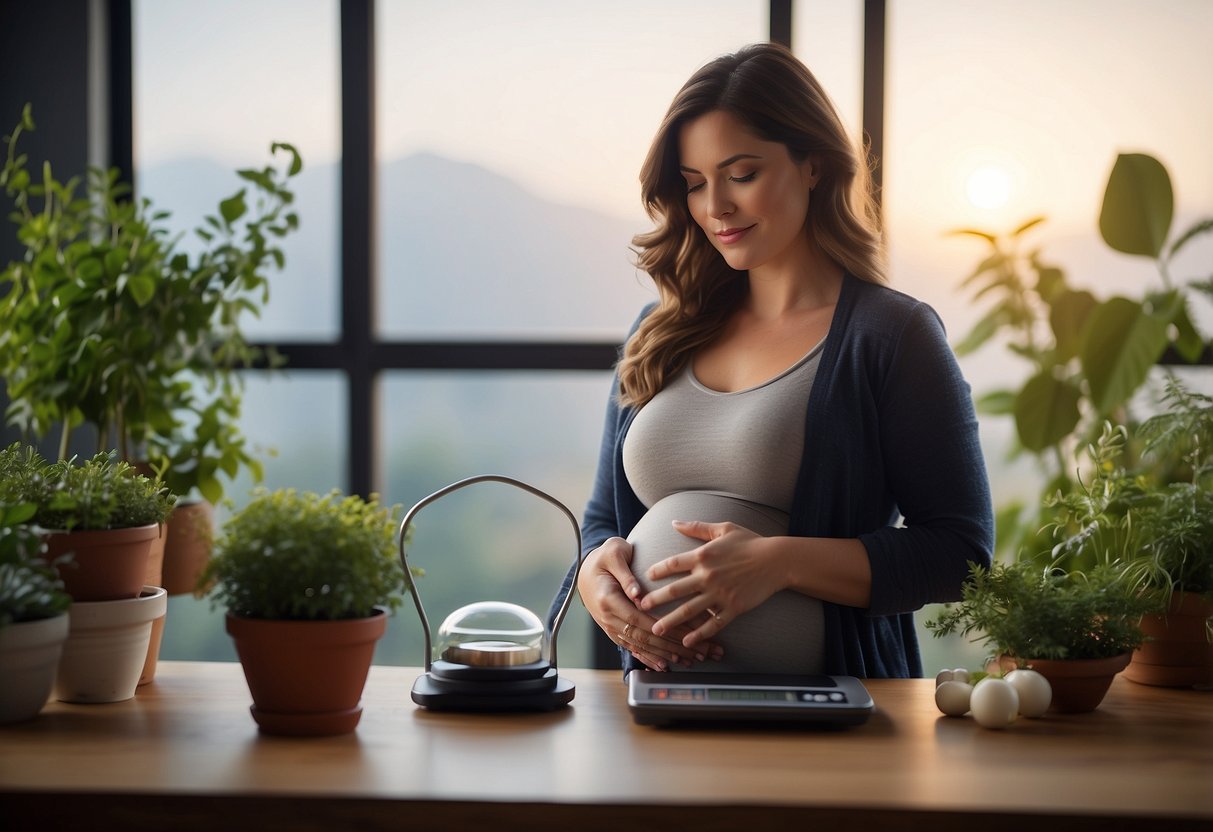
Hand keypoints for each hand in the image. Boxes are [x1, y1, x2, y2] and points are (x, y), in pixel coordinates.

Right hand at [576, 537, 721, 669]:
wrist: (585, 570)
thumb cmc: (603, 558)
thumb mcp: (614, 554)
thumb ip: (625, 573)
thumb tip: (638, 593)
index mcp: (609, 599)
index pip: (641, 619)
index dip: (665, 630)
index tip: (689, 635)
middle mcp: (609, 618)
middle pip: (645, 637)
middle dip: (675, 647)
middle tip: (701, 652)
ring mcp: (611, 627)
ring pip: (641, 646)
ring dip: (666, 655)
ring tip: (690, 660)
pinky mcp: (614, 631)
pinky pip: (633, 647)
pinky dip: (649, 658)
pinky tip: (664, 665)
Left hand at [640, 520, 785, 646]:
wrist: (777, 560)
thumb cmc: (750, 542)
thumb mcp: (723, 529)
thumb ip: (697, 528)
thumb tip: (674, 522)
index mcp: (703, 555)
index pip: (672, 564)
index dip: (657, 571)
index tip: (645, 577)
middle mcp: (708, 576)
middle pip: (675, 590)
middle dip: (655, 599)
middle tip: (640, 607)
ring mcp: (720, 594)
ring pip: (690, 610)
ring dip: (671, 621)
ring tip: (656, 629)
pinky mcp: (733, 608)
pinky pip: (712, 623)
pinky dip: (699, 634)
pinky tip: (687, 641)